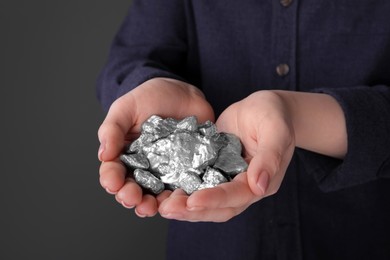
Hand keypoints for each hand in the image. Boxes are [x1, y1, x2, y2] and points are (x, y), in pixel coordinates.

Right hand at [97, 78, 213, 216]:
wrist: (182, 91)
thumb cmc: (149, 97)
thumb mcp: (126, 108)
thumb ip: (112, 129)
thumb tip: (103, 154)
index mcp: (125, 154)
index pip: (114, 172)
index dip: (111, 180)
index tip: (113, 182)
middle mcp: (144, 167)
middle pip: (133, 188)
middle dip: (130, 196)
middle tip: (132, 198)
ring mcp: (165, 171)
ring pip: (156, 194)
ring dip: (152, 204)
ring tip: (151, 206)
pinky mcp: (186, 170)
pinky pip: (182, 187)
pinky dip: (178, 196)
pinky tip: (177, 199)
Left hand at [158, 91, 295, 221]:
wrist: (265, 108)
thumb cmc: (274, 115)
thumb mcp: (275, 130)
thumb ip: (270, 157)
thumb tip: (260, 186)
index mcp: (261, 181)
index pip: (236, 196)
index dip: (214, 200)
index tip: (192, 202)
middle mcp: (243, 186)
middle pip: (218, 207)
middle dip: (192, 211)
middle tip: (167, 209)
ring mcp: (227, 178)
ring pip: (206, 200)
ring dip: (184, 206)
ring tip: (162, 205)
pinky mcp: (214, 169)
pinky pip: (198, 183)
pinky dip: (182, 189)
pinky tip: (164, 189)